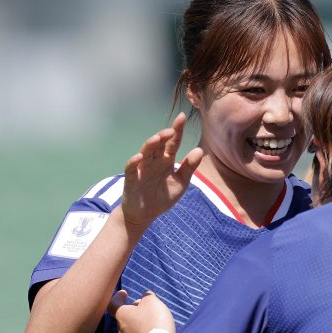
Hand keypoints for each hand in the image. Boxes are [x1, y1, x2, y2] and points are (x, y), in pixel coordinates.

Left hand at [109, 290, 175, 332]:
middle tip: (145, 307)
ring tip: (153, 322)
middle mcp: (121, 330)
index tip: (124, 293)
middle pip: (125, 317)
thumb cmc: (153, 322)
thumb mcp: (152, 302)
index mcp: (122, 315)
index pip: (113, 304)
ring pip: (131, 330)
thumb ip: (147, 297)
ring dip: (139, 324)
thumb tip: (145, 296)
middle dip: (134, 311)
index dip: (118, 297)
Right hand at [121, 113, 203, 232]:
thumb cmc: (162, 197)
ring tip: (157, 138)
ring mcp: (142, 169)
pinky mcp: (131, 180)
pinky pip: (131, 169)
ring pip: (145, 153)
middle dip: (164, 136)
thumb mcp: (180, 183)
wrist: (144, 216)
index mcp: (166, 161)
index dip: (177, 130)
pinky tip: (139, 157)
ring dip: (150, 145)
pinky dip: (134, 162)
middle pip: (158, 145)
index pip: (173, 143)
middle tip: (172, 130)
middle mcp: (154, 162)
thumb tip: (200, 150)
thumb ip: (189, 167)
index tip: (182, 117)